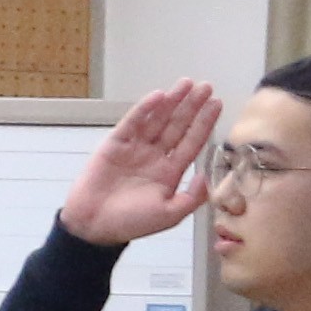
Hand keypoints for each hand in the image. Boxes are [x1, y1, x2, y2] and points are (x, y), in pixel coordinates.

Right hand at [60, 81, 221, 246]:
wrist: (93, 225)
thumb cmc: (130, 223)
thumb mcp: (169, 215)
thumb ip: (192, 198)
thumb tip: (205, 176)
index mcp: (169, 172)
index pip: (192, 142)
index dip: (204, 123)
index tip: (216, 104)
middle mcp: (154, 156)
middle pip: (177, 126)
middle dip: (192, 106)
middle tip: (205, 87)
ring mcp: (135, 148)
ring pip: (158, 120)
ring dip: (172, 102)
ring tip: (186, 84)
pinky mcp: (115, 144)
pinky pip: (133, 123)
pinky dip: (145, 109)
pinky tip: (158, 97)